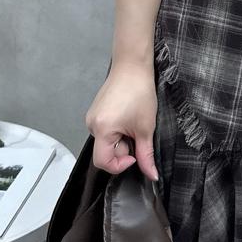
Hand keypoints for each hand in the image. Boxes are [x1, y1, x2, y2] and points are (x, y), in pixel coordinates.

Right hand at [84, 61, 160, 180]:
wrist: (133, 66)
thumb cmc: (139, 92)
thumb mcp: (146, 128)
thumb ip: (146, 155)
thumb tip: (151, 175)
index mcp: (101, 129)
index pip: (103, 162)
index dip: (120, 165)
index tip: (135, 156)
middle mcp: (91, 124)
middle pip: (105, 152)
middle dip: (123, 150)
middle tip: (138, 134)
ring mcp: (92, 117)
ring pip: (106, 142)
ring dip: (121, 140)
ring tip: (133, 123)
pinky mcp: (96, 111)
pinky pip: (105, 131)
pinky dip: (117, 131)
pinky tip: (127, 118)